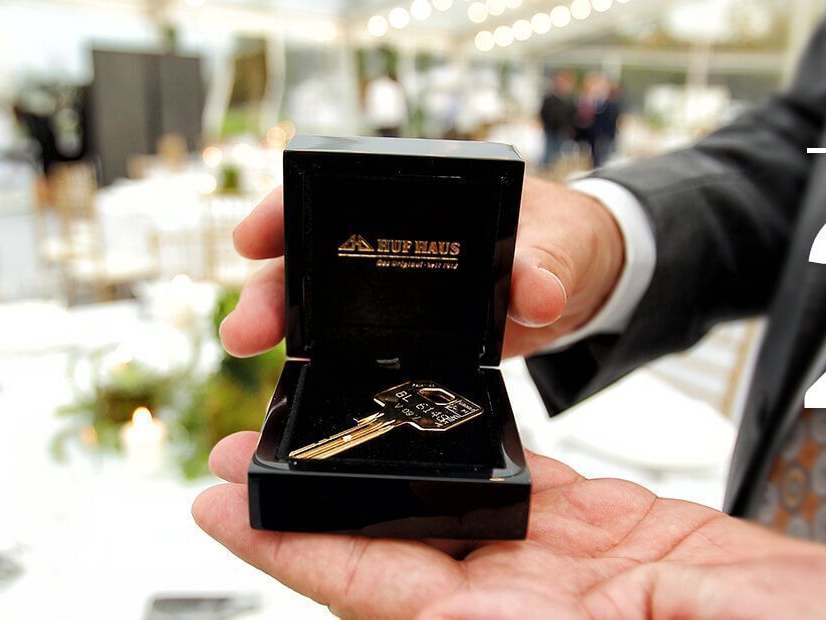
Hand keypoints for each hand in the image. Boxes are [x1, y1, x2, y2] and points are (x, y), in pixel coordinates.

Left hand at [193, 432, 825, 619]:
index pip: (374, 593)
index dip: (290, 551)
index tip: (217, 510)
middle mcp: (525, 613)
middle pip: (389, 548)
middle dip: (308, 503)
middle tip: (231, 453)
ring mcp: (567, 572)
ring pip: (445, 508)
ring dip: (378, 468)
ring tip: (316, 424)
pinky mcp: (615, 530)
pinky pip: (524, 482)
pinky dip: (471, 450)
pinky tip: (435, 423)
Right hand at [220, 177, 624, 358]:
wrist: (582, 282)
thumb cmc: (563, 238)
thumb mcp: (561, 244)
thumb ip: (547, 265)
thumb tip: (537, 294)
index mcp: (415, 199)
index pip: (335, 196)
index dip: (284, 212)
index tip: (252, 239)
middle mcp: (389, 244)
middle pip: (312, 260)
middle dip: (271, 289)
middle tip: (243, 328)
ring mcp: (392, 297)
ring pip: (322, 311)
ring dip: (284, 332)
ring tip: (249, 352)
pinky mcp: (407, 342)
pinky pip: (357, 354)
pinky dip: (328, 369)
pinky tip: (306, 388)